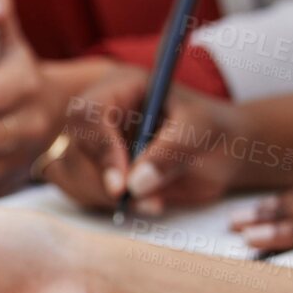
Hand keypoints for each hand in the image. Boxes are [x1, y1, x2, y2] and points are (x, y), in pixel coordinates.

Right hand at [49, 64, 266, 212]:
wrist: (220, 153)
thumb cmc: (211, 130)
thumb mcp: (201, 131)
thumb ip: (171, 151)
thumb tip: (135, 184)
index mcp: (121, 88)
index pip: (88, 111)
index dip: (99, 146)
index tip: (121, 182)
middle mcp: (100, 113)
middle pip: (76, 146)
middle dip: (103, 179)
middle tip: (136, 198)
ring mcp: (93, 142)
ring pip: (72, 172)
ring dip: (106, 196)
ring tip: (152, 201)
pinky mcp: (92, 168)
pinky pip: (79, 189)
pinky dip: (105, 204)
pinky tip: (141, 202)